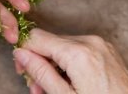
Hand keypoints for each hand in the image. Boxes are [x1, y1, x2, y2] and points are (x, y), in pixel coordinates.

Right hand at [13, 29, 127, 93]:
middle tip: (37, 88)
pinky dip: (68, 63)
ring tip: (53, 88)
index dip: (24, 52)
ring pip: (64, 46)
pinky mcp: (106, 50)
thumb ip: (41, 73)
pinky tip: (68, 81)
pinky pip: (79, 49)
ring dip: (54, 65)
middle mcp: (91, 42)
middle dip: (40, 62)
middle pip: (50, 42)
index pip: (37, 38)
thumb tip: (21, 54)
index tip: (22, 69)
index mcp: (79, 52)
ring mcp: (101, 45)